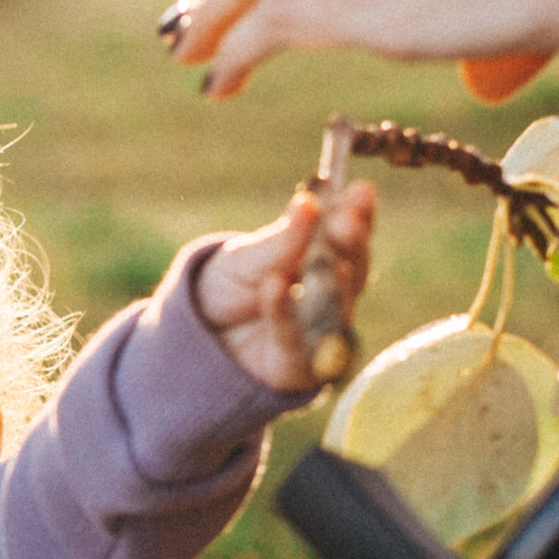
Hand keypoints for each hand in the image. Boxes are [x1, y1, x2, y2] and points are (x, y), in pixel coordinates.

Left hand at [195, 179, 375, 393]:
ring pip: (336, 308)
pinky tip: (275, 286)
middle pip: (354, 269)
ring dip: (332, 283)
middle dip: (352, 246)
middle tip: (346, 223)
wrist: (197, 335)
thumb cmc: (230, 288)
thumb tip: (308, 202)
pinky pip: (293, 339)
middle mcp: (331, 296)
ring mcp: (320, 333)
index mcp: (324, 260)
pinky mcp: (297, 367)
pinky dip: (283, 312)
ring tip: (329, 259)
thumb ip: (282, 239)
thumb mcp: (248, 257)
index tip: (361, 191)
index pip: (350, 236)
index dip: (359, 214)